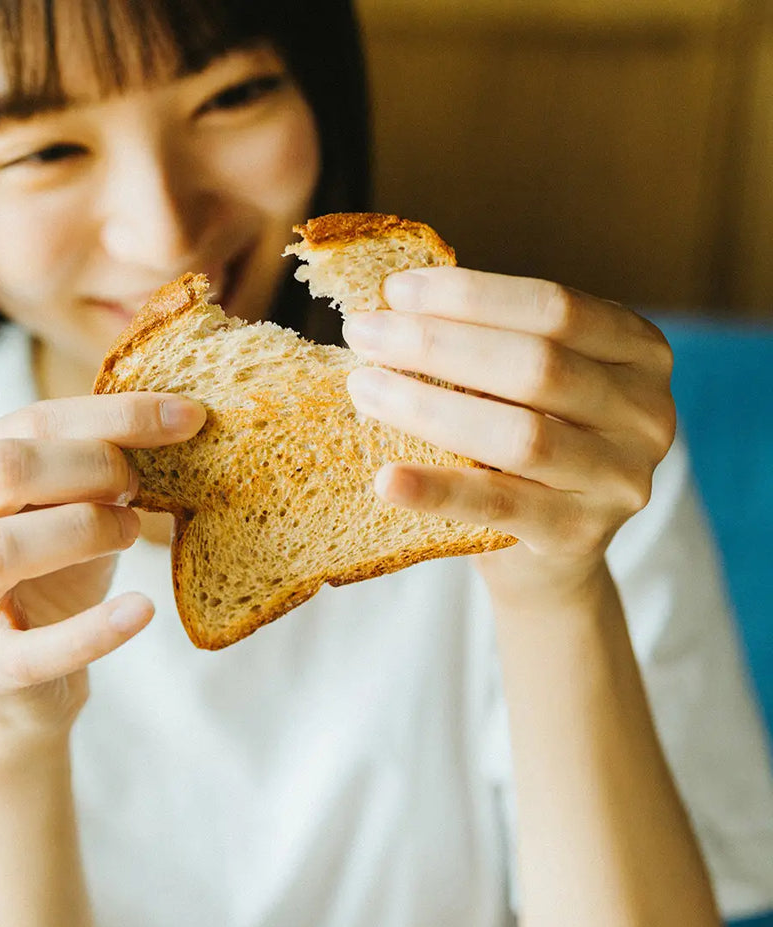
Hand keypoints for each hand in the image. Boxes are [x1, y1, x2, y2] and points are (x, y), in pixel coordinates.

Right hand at [0, 393, 205, 729]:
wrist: (32, 675)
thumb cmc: (56, 570)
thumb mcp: (70, 501)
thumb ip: (96, 456)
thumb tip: (176, 412)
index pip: (30, 422)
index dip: (117, 415)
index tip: (190, 415)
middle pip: (4, 469)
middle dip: (94, 465)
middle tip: (140, 487)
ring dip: (86, 529)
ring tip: (130, 532)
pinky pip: (33, 650)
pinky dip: (94, 630)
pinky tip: (142, 610)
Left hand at [342, 266, 675, 602]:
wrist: (548, 554)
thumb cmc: (523, 448)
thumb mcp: (526, 385)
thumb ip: (488, 342)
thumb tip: (393, 303)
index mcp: (639, 351)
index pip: (554, 307)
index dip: (470, 295)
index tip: (394, 290)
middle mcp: (647, 411)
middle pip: (536, 365)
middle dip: (437, 344)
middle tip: (362, 334)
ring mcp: (621, 478)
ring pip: (519, 434)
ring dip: (428, 407)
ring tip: (364, 388)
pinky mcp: (581, 534)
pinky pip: (498, 506)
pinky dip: (437, 490)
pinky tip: (386, 479)